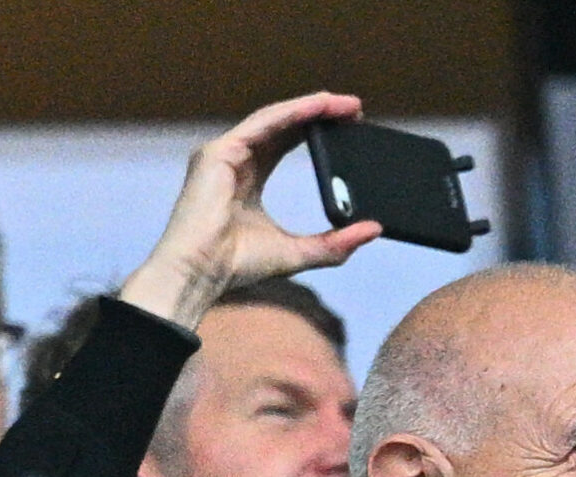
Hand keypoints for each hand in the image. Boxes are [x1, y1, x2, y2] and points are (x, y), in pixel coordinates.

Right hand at [117, 92, 383, 327]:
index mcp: (248, 180)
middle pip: (281, 125)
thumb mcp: (300, 252)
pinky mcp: (218, 152)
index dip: (314, 131)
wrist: (200, 274)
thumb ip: (336, 243)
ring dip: (310, 107)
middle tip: (355, 108)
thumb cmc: (237, 267)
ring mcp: (223, 154)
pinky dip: (292, 113)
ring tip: (343, 104)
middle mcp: (234, 161)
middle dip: (318, 113)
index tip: (347, 125)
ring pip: (273, 118)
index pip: (284, 144)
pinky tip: (318, 107)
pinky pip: (262, 123)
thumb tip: (374, 228)